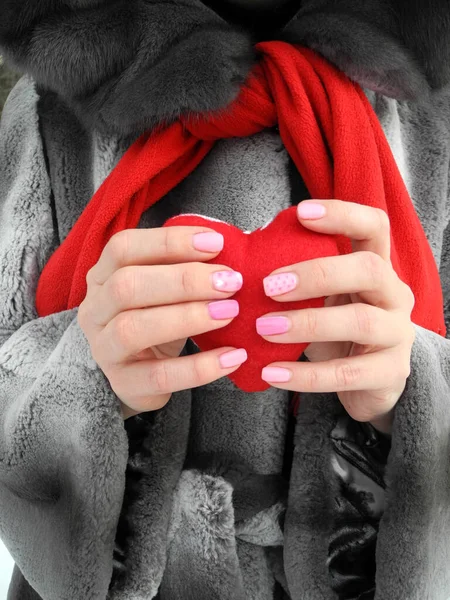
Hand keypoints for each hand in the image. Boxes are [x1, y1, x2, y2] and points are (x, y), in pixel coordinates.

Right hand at [78, 227, 246, 418]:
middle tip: (229, 281)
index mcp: (101, 276)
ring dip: (187, 317)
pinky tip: (233, 357)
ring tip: (230, 312)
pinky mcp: (124, 384)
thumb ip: (182, 268)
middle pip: (126, 286)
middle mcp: (95, 310)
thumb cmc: (156, 319)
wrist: (138, 377)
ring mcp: (104, 350)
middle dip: (184, 280)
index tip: (216, 243)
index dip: (169, 242)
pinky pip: (160, 377)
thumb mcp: (162, 290)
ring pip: (133, 328)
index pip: (123, 248)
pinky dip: (200, 367)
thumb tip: (228, 250)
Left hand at [257, 200, 415, 433]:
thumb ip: (297, 279)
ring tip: (264, 328)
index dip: (343, 214)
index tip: (302, 213)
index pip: (374, 226)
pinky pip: (347, 374)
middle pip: (369, 269)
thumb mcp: (322, 300)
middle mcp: (394, 295)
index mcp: (377, 268)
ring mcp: (397, 335)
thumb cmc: (335, 333)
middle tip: (270, 287)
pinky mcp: (391, 374)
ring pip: (361, 322)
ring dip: (307, 323)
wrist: (367, 384)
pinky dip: (306, 375)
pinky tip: (272, 373)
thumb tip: (240, 260)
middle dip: (317, 273)